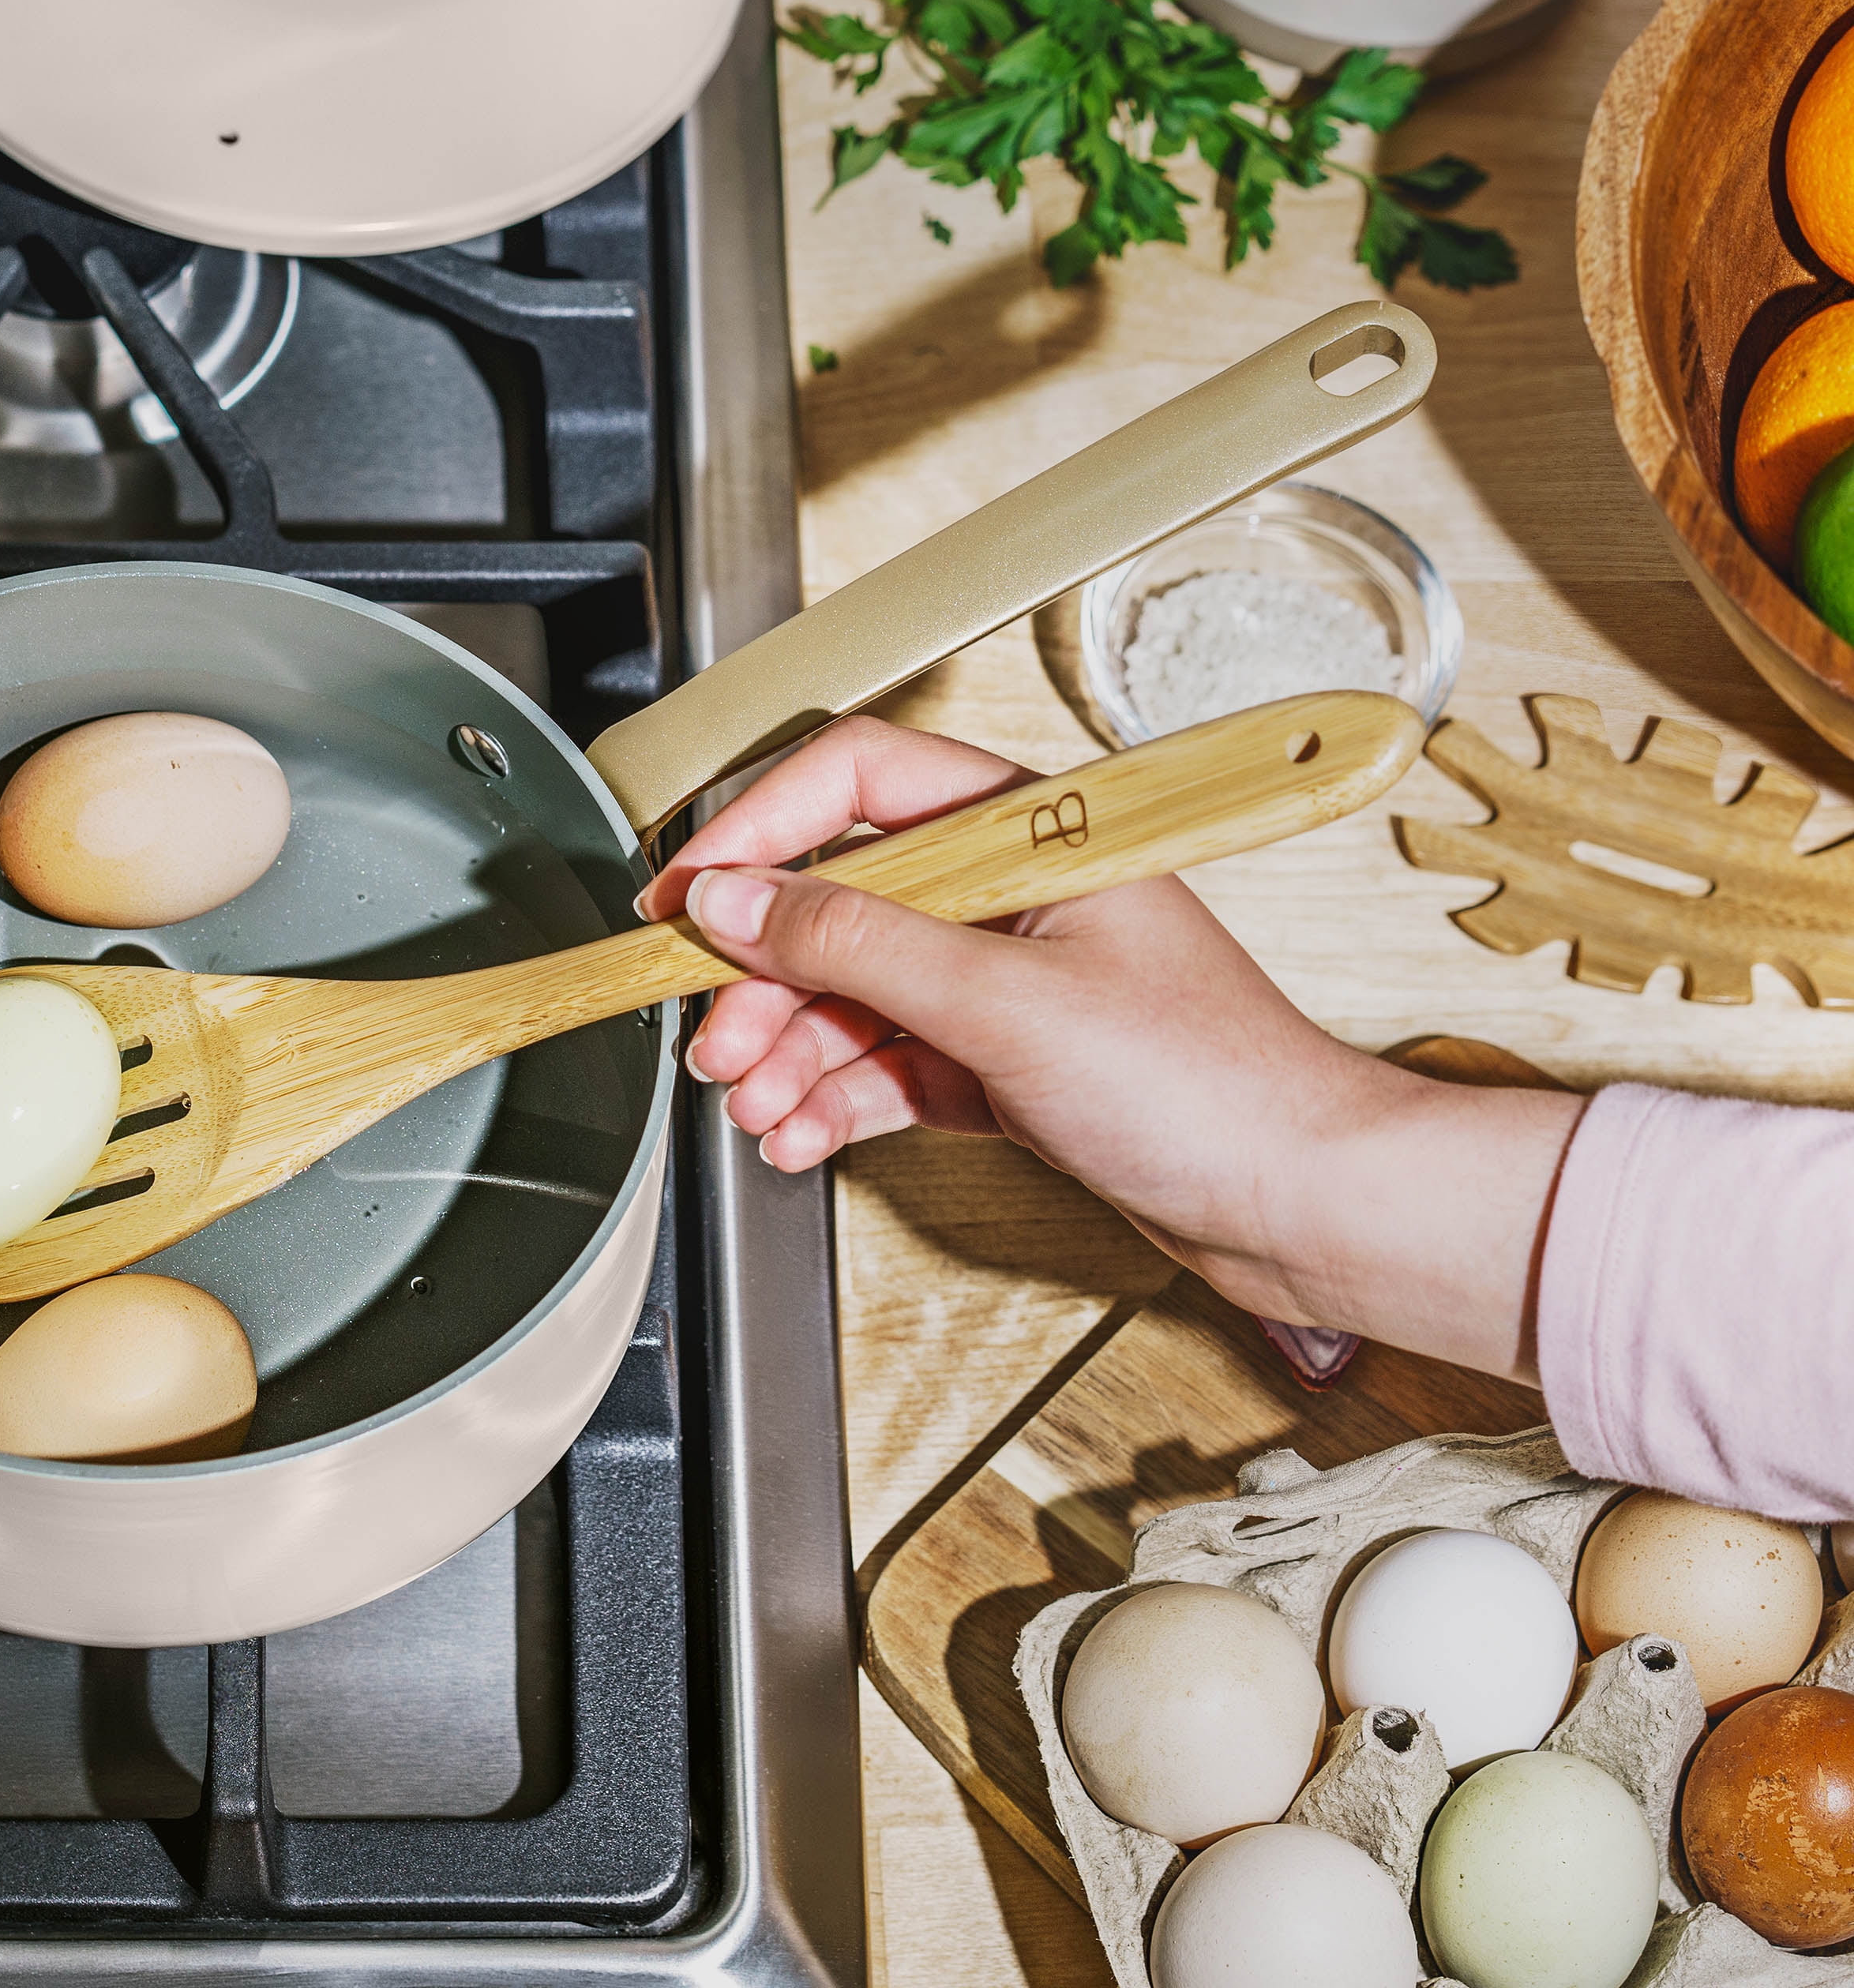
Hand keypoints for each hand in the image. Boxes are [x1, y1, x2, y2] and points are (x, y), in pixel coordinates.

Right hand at [636, 717, 1581, 1382]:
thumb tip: (740, 900)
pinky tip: (801, 1130)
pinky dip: (837, 1095)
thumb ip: (857, 943)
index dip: (758, 833)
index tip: (686, 896)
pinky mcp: (1008, 1060)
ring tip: (754, 1101)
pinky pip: (891, 1060)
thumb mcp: (1004, 1003)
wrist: (1301, 1204)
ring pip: (857, 990)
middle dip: (766, 974)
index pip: (856, 784)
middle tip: (715, 1036)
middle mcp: (1013, 892)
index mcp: (1031, 829)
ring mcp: (1010, 977)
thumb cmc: (1211, 1087)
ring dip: (791, 1047)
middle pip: (842, 900)